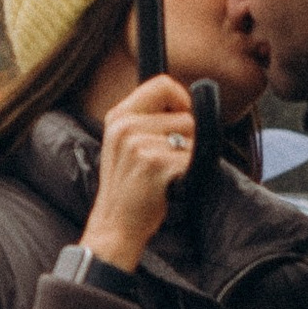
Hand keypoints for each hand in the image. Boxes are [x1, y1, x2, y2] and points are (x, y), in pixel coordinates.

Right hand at [81, 77, 197, 269]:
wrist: (115, 225)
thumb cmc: (129, 187)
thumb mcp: (125, 144)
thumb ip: (147, 119)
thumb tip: (188, 103)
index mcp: (118, 116)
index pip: (162, 83)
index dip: (182, 99)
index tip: (182, 117)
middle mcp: (125, 126)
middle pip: (185, 114)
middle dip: (187, 136)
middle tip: (169, 159)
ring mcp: (138, 144)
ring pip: (191, 137)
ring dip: (187, 157)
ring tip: (165, 174)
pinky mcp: (154, 164)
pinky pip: (192, 158)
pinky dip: (188, 173)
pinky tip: (168, 185)